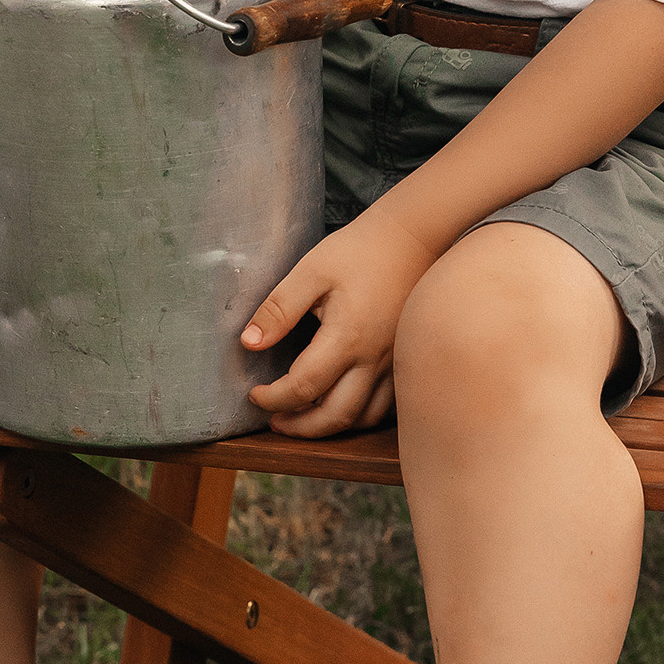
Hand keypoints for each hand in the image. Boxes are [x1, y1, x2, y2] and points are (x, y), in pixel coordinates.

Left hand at [240, 210, 438, 437]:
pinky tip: (339, 403)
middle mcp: (374, 358)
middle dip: (300, 427)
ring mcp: (394, 363)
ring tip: (303, 418)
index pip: (303, 387)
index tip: (255, 394)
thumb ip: (279, 309)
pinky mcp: (404, 359)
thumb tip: (249, 343)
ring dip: (330, 426)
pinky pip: (385, 406)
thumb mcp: (311, 271)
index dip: (273, 399)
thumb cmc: (361, 250)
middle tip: (275, 422)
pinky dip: (359, 415)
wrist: (413, 237)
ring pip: (364, 417)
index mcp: (347, 337)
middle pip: (335, 416)